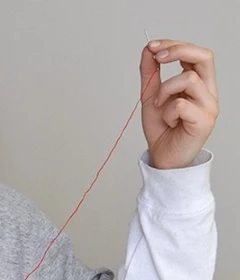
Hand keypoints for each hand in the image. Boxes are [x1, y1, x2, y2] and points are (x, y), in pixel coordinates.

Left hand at [140, 40, 218, 169]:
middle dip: (178, 50)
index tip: (152, 46)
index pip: (195, 53)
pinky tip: (168, 121)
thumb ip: (150, 73)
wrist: (162, 157)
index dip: (175, 45)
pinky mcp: (204, 121)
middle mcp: (208, 92)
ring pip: (189, 79)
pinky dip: (167, 111)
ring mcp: (209, 106)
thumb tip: (148, 49)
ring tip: (159, 105)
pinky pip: (181, 104)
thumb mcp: (150, 96)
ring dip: (165, 89)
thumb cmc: (161, 129)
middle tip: (157, 56)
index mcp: (198, 83)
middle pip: (204, 56)